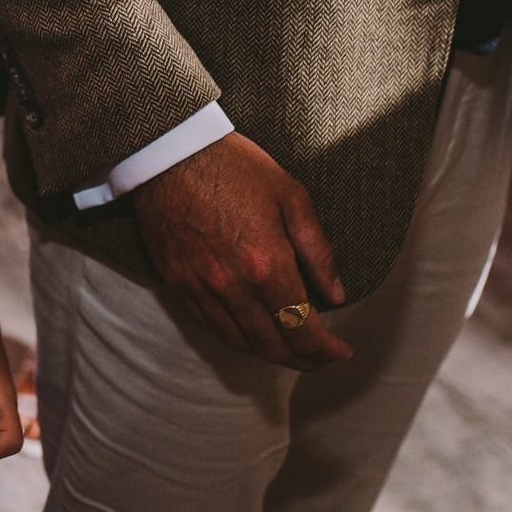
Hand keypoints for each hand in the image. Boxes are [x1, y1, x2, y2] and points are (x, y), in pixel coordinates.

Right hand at [132, 133, 351, 369]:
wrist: (170, 151)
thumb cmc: (234, 166)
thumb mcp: (292, 197)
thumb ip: (318, 250)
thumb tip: (336, 293)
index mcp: (266, 264)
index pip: (303, 330)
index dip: (327, 350)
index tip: (341, 350)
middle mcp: (232, 286)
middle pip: (272, 348)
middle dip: (302, 359)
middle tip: (320, 354)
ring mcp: (199, 287)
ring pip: (238, 342)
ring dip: (267, 350)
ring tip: (286, 341)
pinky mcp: (176, 281)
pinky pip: (207, 324)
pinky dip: (233, 332)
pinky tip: (248, 321)